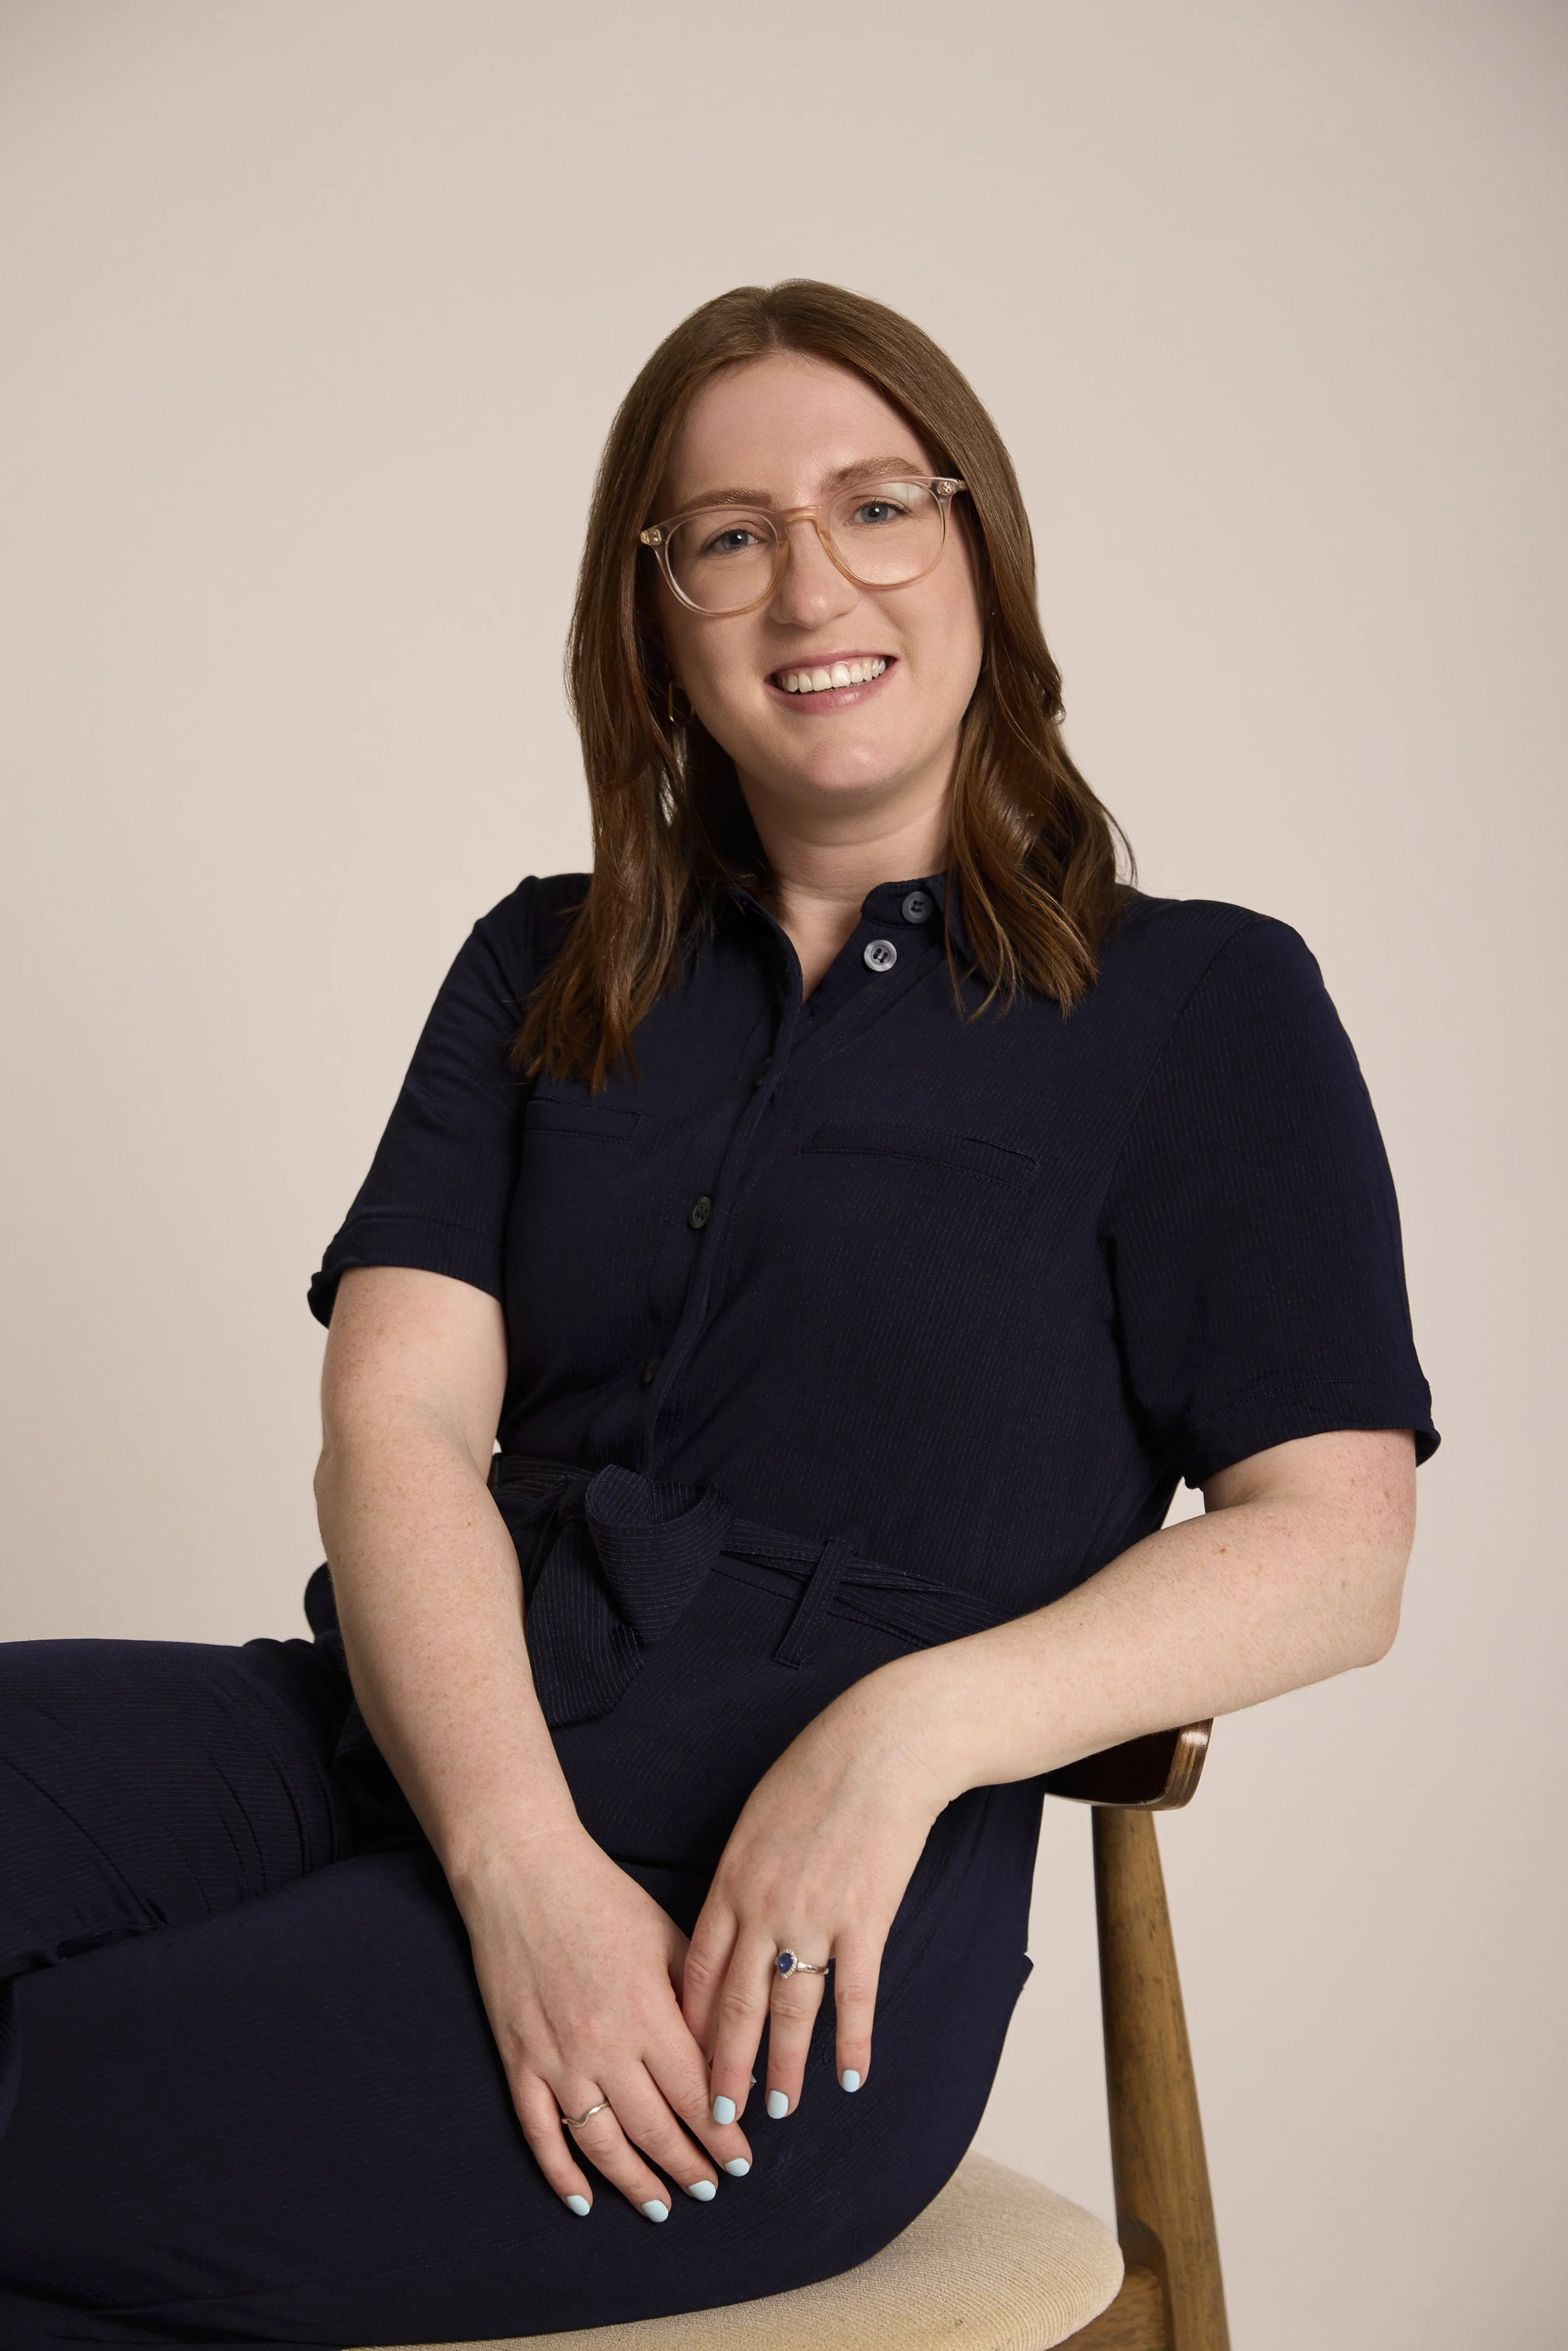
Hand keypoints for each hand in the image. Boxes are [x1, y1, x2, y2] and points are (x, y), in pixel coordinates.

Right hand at [452, 1825, 753, 2217]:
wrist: (522, 1873)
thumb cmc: (603, 1897)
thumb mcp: (668, 1936)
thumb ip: (700, 1998)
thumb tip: (731, 2054)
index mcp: (648, 2012)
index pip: (696, 2093)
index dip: (722, 2132)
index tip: (743, 2158)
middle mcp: (604, 2045)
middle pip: (655, 2127)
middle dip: (689, 2165)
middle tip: (713, 2188)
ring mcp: (556, 2057)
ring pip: (601, 2143)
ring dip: (635, 2182)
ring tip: (662, 2206)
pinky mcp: (517, 2058)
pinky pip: (539, 2132)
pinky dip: (561, 2173)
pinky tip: (583, 2200)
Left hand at [680, 1665, 947, 2124]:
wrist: (882, 1746)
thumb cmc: (817, 1773)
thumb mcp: (755, 1820)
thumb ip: (739, 1877)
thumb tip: (728, 1922)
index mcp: (731, 1881)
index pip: (696, 1970)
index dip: (688, 2025)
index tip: (680, 2066)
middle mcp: (764, 1907)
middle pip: (734, 2003)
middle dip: (724, 2067)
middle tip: (717, 2117)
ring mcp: (815, 1915)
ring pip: (791, 2010)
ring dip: (785, 2066)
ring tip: (779, 2109)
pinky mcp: (865, 1917)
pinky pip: (854, 1993)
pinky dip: (852, 2040)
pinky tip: (851, 2077)